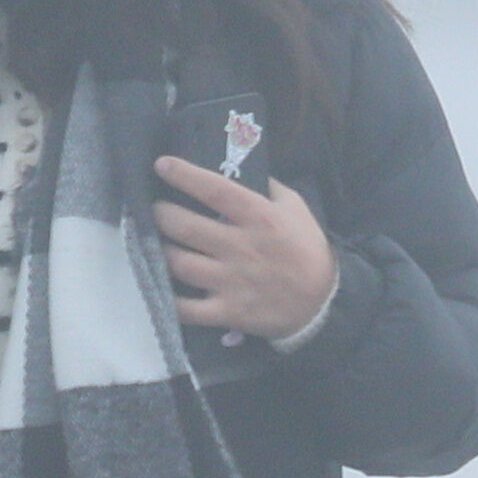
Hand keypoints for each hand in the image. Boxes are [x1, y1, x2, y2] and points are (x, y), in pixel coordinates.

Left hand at [152, 156, 338, 344]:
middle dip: (161, 213)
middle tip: (155, 209)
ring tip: (157, 242)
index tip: (162, 165)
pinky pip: (186, 308)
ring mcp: (231, 282)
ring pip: (178, 263)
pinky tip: (161, 287)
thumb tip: (237, 168)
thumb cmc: (306, 249)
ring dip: (160, 250)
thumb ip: (266, 186)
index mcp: (259, 217)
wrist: (322, 302)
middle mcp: (240, 247)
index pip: (214, 190)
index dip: (184, 175)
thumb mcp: (295, 207)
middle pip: (185, 226)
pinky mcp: (227, 312)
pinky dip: (167, 299)